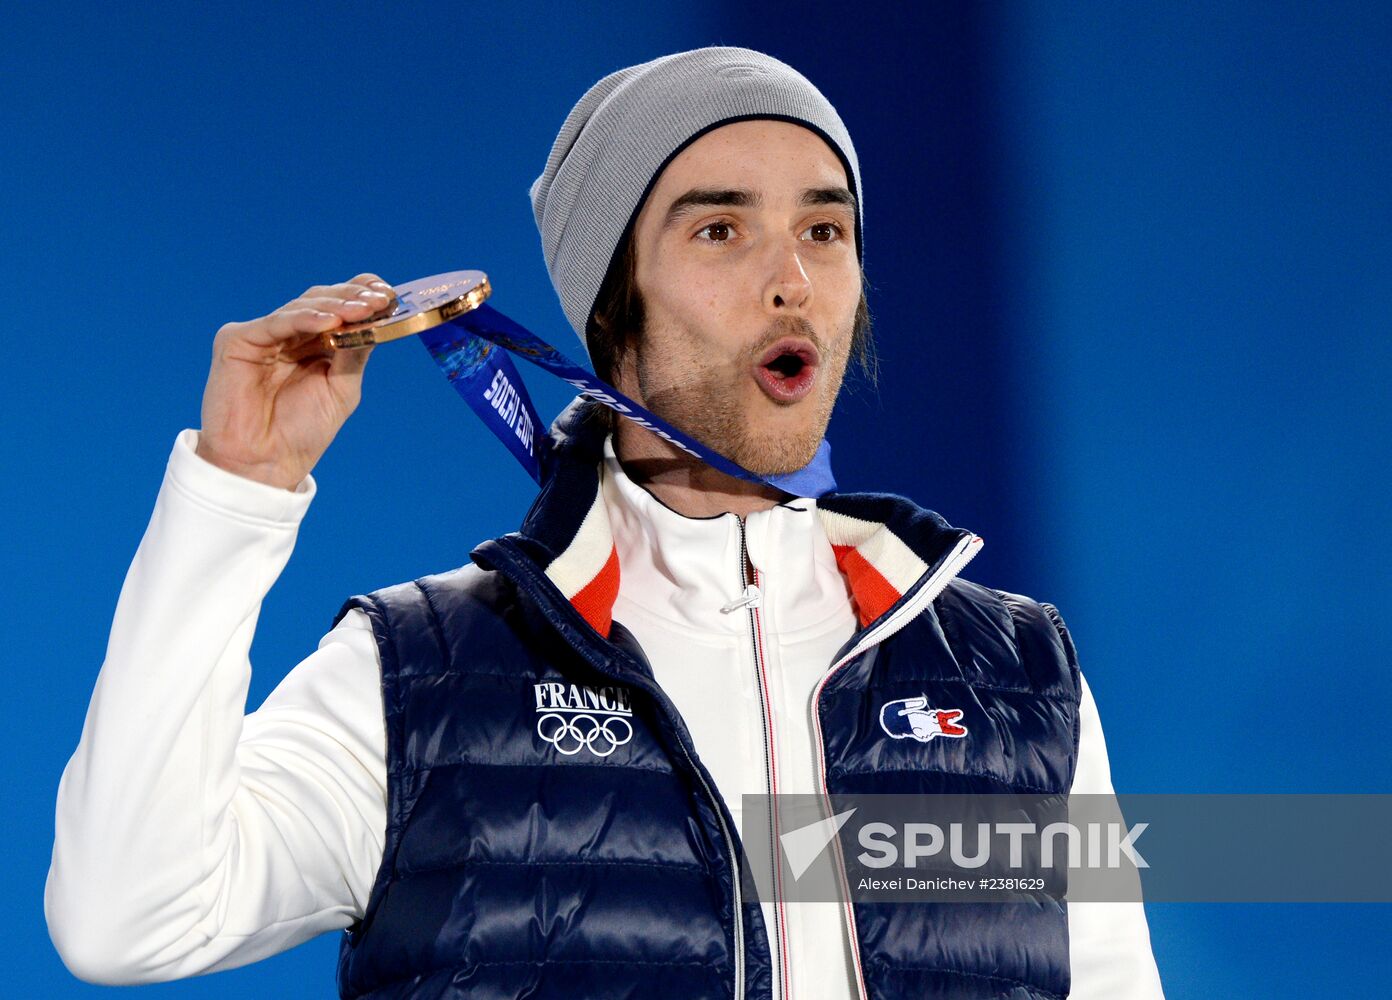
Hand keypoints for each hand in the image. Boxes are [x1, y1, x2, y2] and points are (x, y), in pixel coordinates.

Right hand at [194, 273, 396, 490]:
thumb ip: (354, 353)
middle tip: (378, 300)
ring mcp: (264, 335)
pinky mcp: (237, 339)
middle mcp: (289, 334)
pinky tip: (331, 322)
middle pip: (322, 301)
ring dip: (335, 307)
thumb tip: (374, 319)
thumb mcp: (341, 389)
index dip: (360, 293)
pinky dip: (305, 319)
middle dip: (353, 298)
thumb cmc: (301, 431)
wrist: (265, 463)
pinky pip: (277, 322)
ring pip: (303, 307)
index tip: (388, 293)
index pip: (338, 307)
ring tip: (362, 310)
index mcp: (314, 344)